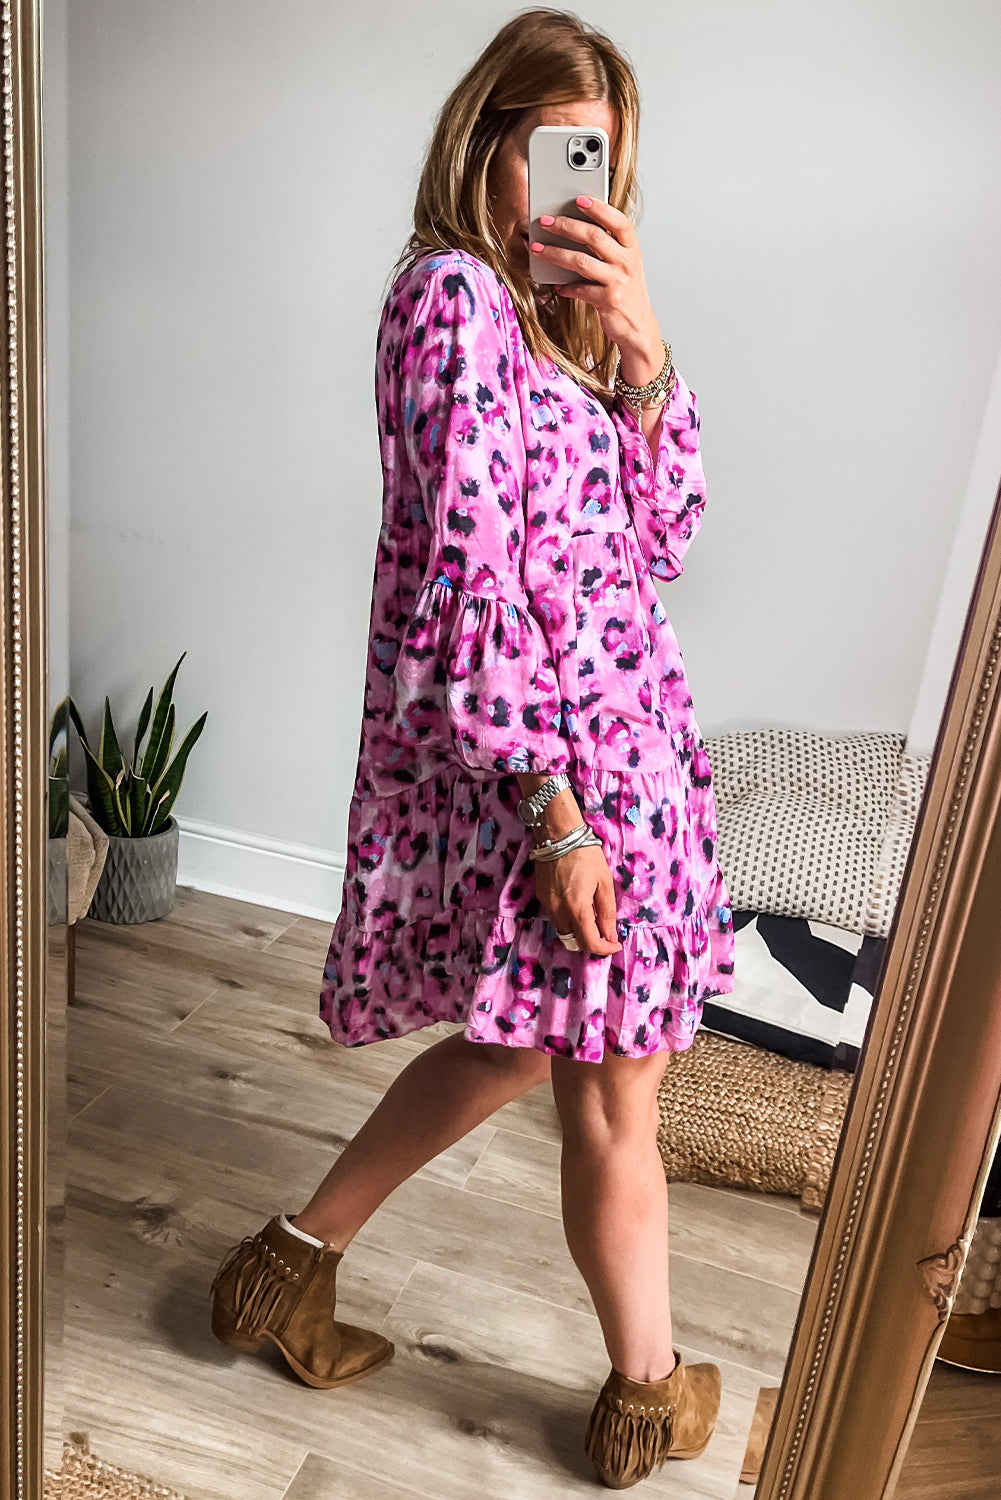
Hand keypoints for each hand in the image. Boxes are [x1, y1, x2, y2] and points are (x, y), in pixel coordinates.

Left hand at [531, 196, 661, 375]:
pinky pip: (580, 289)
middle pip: (594, 237)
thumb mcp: (623, 265)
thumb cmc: (625, 291)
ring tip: (537, 248)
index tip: (579, 199)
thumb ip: (606, 248)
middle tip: (545, 221)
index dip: (600, 208)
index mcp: (632, 248)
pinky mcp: (608, 300)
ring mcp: (619, 281)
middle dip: (565, 226)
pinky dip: (565, 286)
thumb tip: (571, 229)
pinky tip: (556, 285)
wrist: (638, 326)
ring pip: (581, 261)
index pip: (618, 221)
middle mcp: (627, 262)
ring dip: (555, 253)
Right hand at [532, 842, 621, 957]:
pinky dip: (568, 919)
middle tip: (604, 932)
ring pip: (563, 931)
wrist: (559, 835)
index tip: (614, 944)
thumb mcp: (604, 882)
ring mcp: (547, 905)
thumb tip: (610, 936)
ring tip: (592, 915)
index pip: (589, 943)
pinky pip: (556, 918)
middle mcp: (558, 911)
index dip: (604, 949)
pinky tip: (578, 904)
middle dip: (590, 942)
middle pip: (573, 942)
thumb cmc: (586, 855)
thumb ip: (607, 912)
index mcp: (577, 909)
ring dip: (578, 931)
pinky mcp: (541, 897)